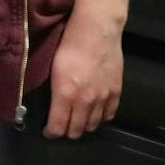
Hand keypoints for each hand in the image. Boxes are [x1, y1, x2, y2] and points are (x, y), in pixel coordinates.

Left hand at [44, 18, 121, 139]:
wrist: (96, 31)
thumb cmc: (69, 45)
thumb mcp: (53, 69)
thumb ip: (55, 92)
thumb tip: (53, 106)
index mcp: (65, 95)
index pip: (58, 128)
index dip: (51, 133)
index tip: (48, 131)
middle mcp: (85, 101)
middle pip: (76, 130)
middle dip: (67, 131)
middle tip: (63, 125)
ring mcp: (103, 98)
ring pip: (93, 125)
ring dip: (84, 125)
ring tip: (78, 119)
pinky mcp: (116, 92)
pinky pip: (109, 114)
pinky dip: (101, 117)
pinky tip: (96, 113)